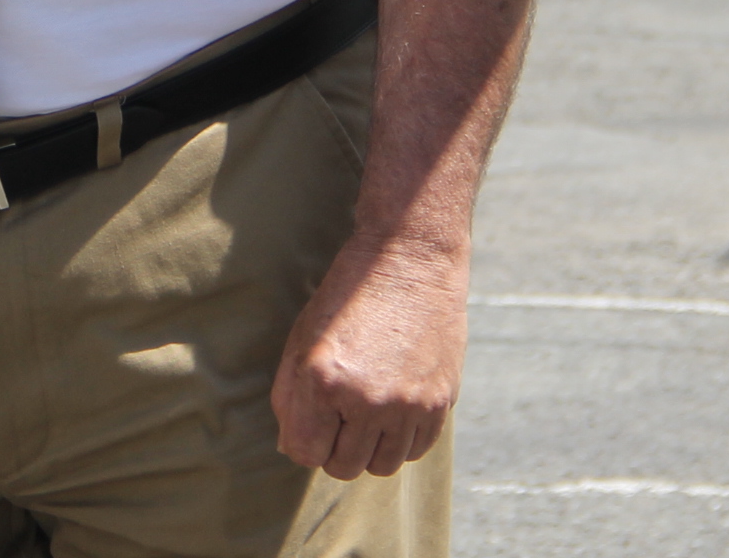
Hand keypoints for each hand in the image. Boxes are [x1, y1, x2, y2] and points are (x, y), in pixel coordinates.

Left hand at [271, 237, 465, 479]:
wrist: (410, 261)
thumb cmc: (347, 296)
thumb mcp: (302, 338)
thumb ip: (289, 397)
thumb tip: (290, 447)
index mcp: (323, 379)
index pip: (304, 453)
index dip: (303, 441)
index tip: (312, 421)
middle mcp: (366, 399)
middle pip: (342, 466)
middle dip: (333, 447)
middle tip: (338, 415)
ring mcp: (407, 405)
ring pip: (381, 466)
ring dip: (368, 448)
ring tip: (366, 412)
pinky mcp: (439, 404)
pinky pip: (414, 451)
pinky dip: (400, 440)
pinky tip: (393, 408)